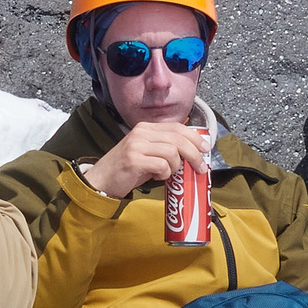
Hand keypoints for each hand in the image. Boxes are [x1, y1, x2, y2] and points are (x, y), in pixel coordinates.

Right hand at [85, 119, 208, 197]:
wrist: (101, 180)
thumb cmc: (128, 169)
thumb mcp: (147, 152)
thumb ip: (165, 148)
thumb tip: (193, 153)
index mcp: (146, 128)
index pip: (177, 127)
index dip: (195, 137)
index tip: (206, 149)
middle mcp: (141, 133)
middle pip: (178, 138)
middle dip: (194, 154)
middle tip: (200, 168)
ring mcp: (136, 145)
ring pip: (172, 152)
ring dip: (176, 167)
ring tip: (168, 174)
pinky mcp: (134, 160)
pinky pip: (161, 165)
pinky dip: (164, 174)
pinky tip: (158, 178)